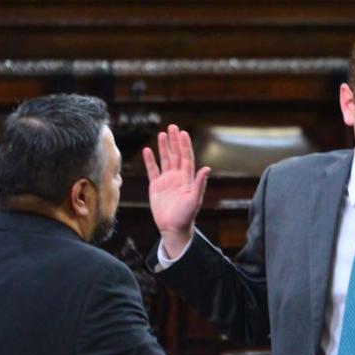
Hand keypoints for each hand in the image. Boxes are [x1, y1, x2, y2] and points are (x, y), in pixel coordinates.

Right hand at [142, 124, 209, 258]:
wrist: (173, 228)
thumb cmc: (186, 216)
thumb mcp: (194, 199)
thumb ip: (200, 183)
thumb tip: (207, 168)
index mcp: (188, 178)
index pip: (186, 157)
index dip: (185, 145)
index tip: (183, 133)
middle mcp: (177, 177)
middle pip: (176, 155)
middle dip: (175, 141)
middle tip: (173, 127)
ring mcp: (166, 180)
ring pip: (165, 160)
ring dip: (164, 147)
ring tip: (162, 134)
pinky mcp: (156, 186)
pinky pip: (152, 170)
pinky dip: (150, 160)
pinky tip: (147, 150)